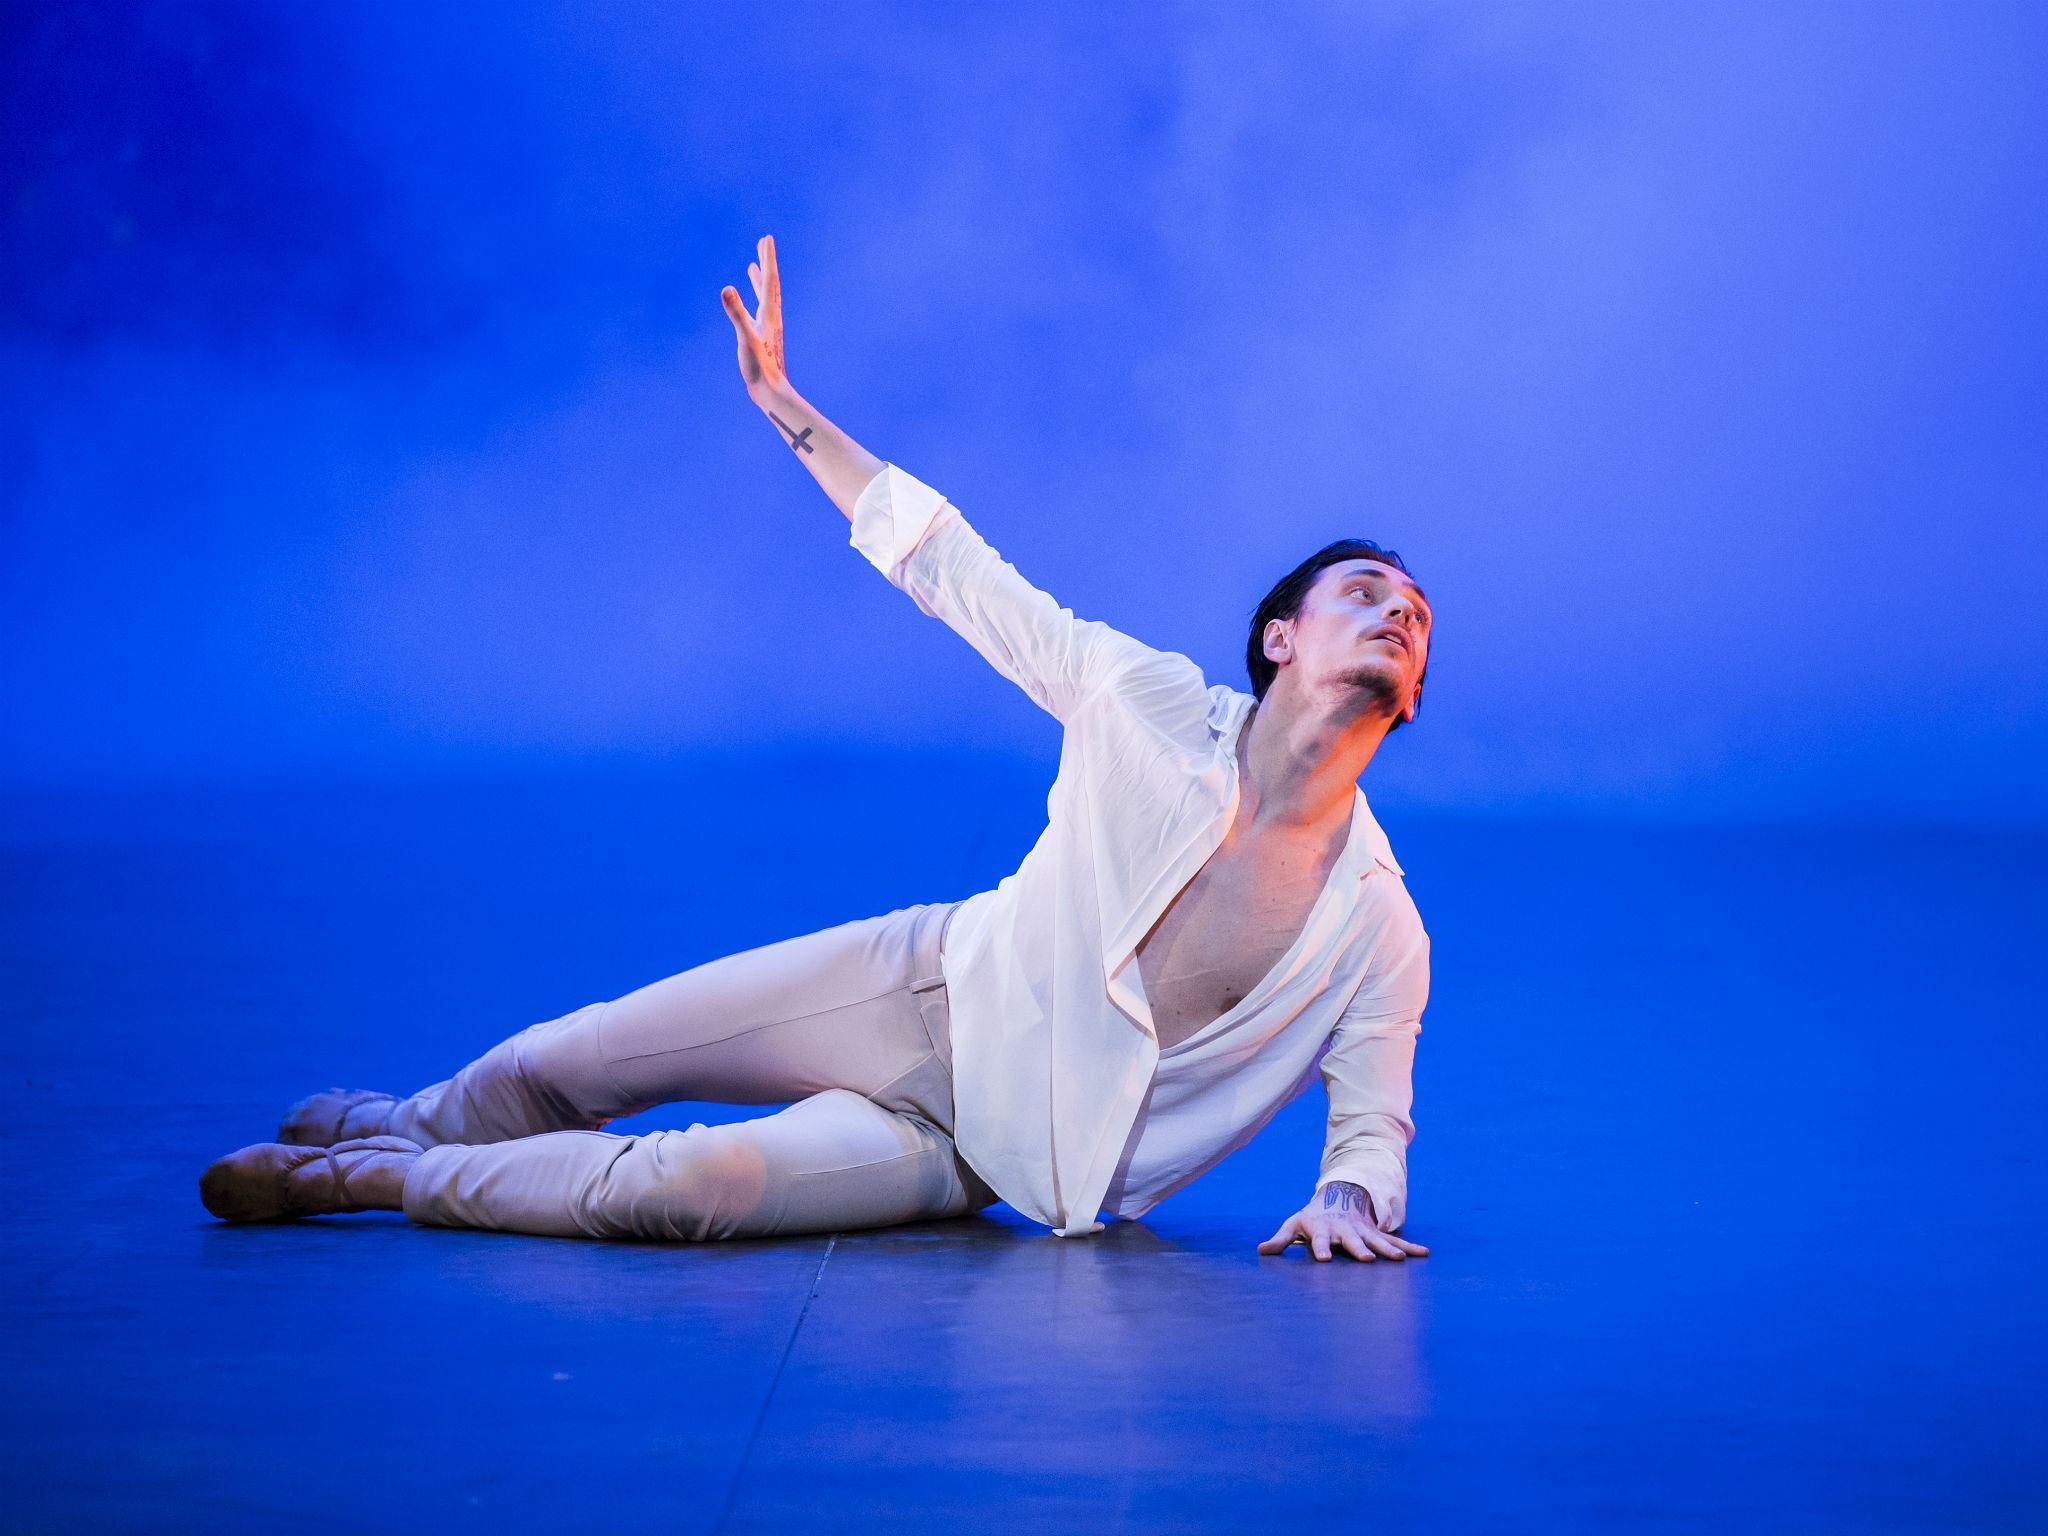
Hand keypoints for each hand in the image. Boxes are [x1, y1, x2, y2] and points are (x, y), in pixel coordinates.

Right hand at [719, 233, 787, 397]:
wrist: (771, 392)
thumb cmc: (760, 367)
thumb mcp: (745, 337)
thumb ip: (736, 313)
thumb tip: (726, 288)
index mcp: (769, 314)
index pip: (770, 280)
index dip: (768, 259)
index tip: (767, 239)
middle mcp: (771, 318)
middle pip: (769, 284)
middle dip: (766, 263)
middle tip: (764, 243)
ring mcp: (767, 328)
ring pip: (764, 297)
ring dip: (759, 280)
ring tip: (753, 266)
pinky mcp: (761, 338)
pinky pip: (757, 312)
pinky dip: (753, 301)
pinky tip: (749, 304)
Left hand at [1256, 1181, 1429, 1262]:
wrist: (1337, 1197)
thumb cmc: (1312, 1218)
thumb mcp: (1294, 1225)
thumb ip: (1280, 1240)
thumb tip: (1261, 1251)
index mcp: (1323, 1229)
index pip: (1319, 1240)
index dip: (1320, 1249)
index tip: (1322, 1260)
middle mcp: (1345, 1230)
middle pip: (1352, 1241)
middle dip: (1359, 1249)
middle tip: (1367, 1259)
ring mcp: (1362, 1232)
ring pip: (1376, 1241)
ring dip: (1388, 1249)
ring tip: (1399, 1259)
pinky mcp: (1375, 1234)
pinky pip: (1394, 1242)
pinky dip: (1409, 1248)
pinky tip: (1423, 1254)